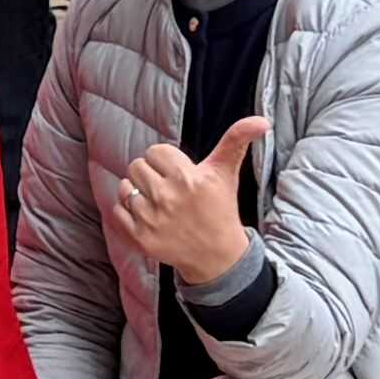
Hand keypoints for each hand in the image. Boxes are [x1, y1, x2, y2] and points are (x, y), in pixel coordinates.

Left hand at [111, 111, 266, 292]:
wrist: (218, 257)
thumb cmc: (220, 209)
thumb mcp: (227, 173)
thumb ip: (237, 141)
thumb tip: (262, 121)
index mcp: (188, 179)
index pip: (156, 151)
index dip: (166, 161)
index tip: (179, 174)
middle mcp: (168, 197)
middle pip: (137, 166)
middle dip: (151, 174)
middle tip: (169, 189)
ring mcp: (152, 219)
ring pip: (125, 186)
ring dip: (138, 192)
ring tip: (159, 203)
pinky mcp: (140, 238)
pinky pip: (117, 209)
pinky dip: (127, 211)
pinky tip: (147, 216)